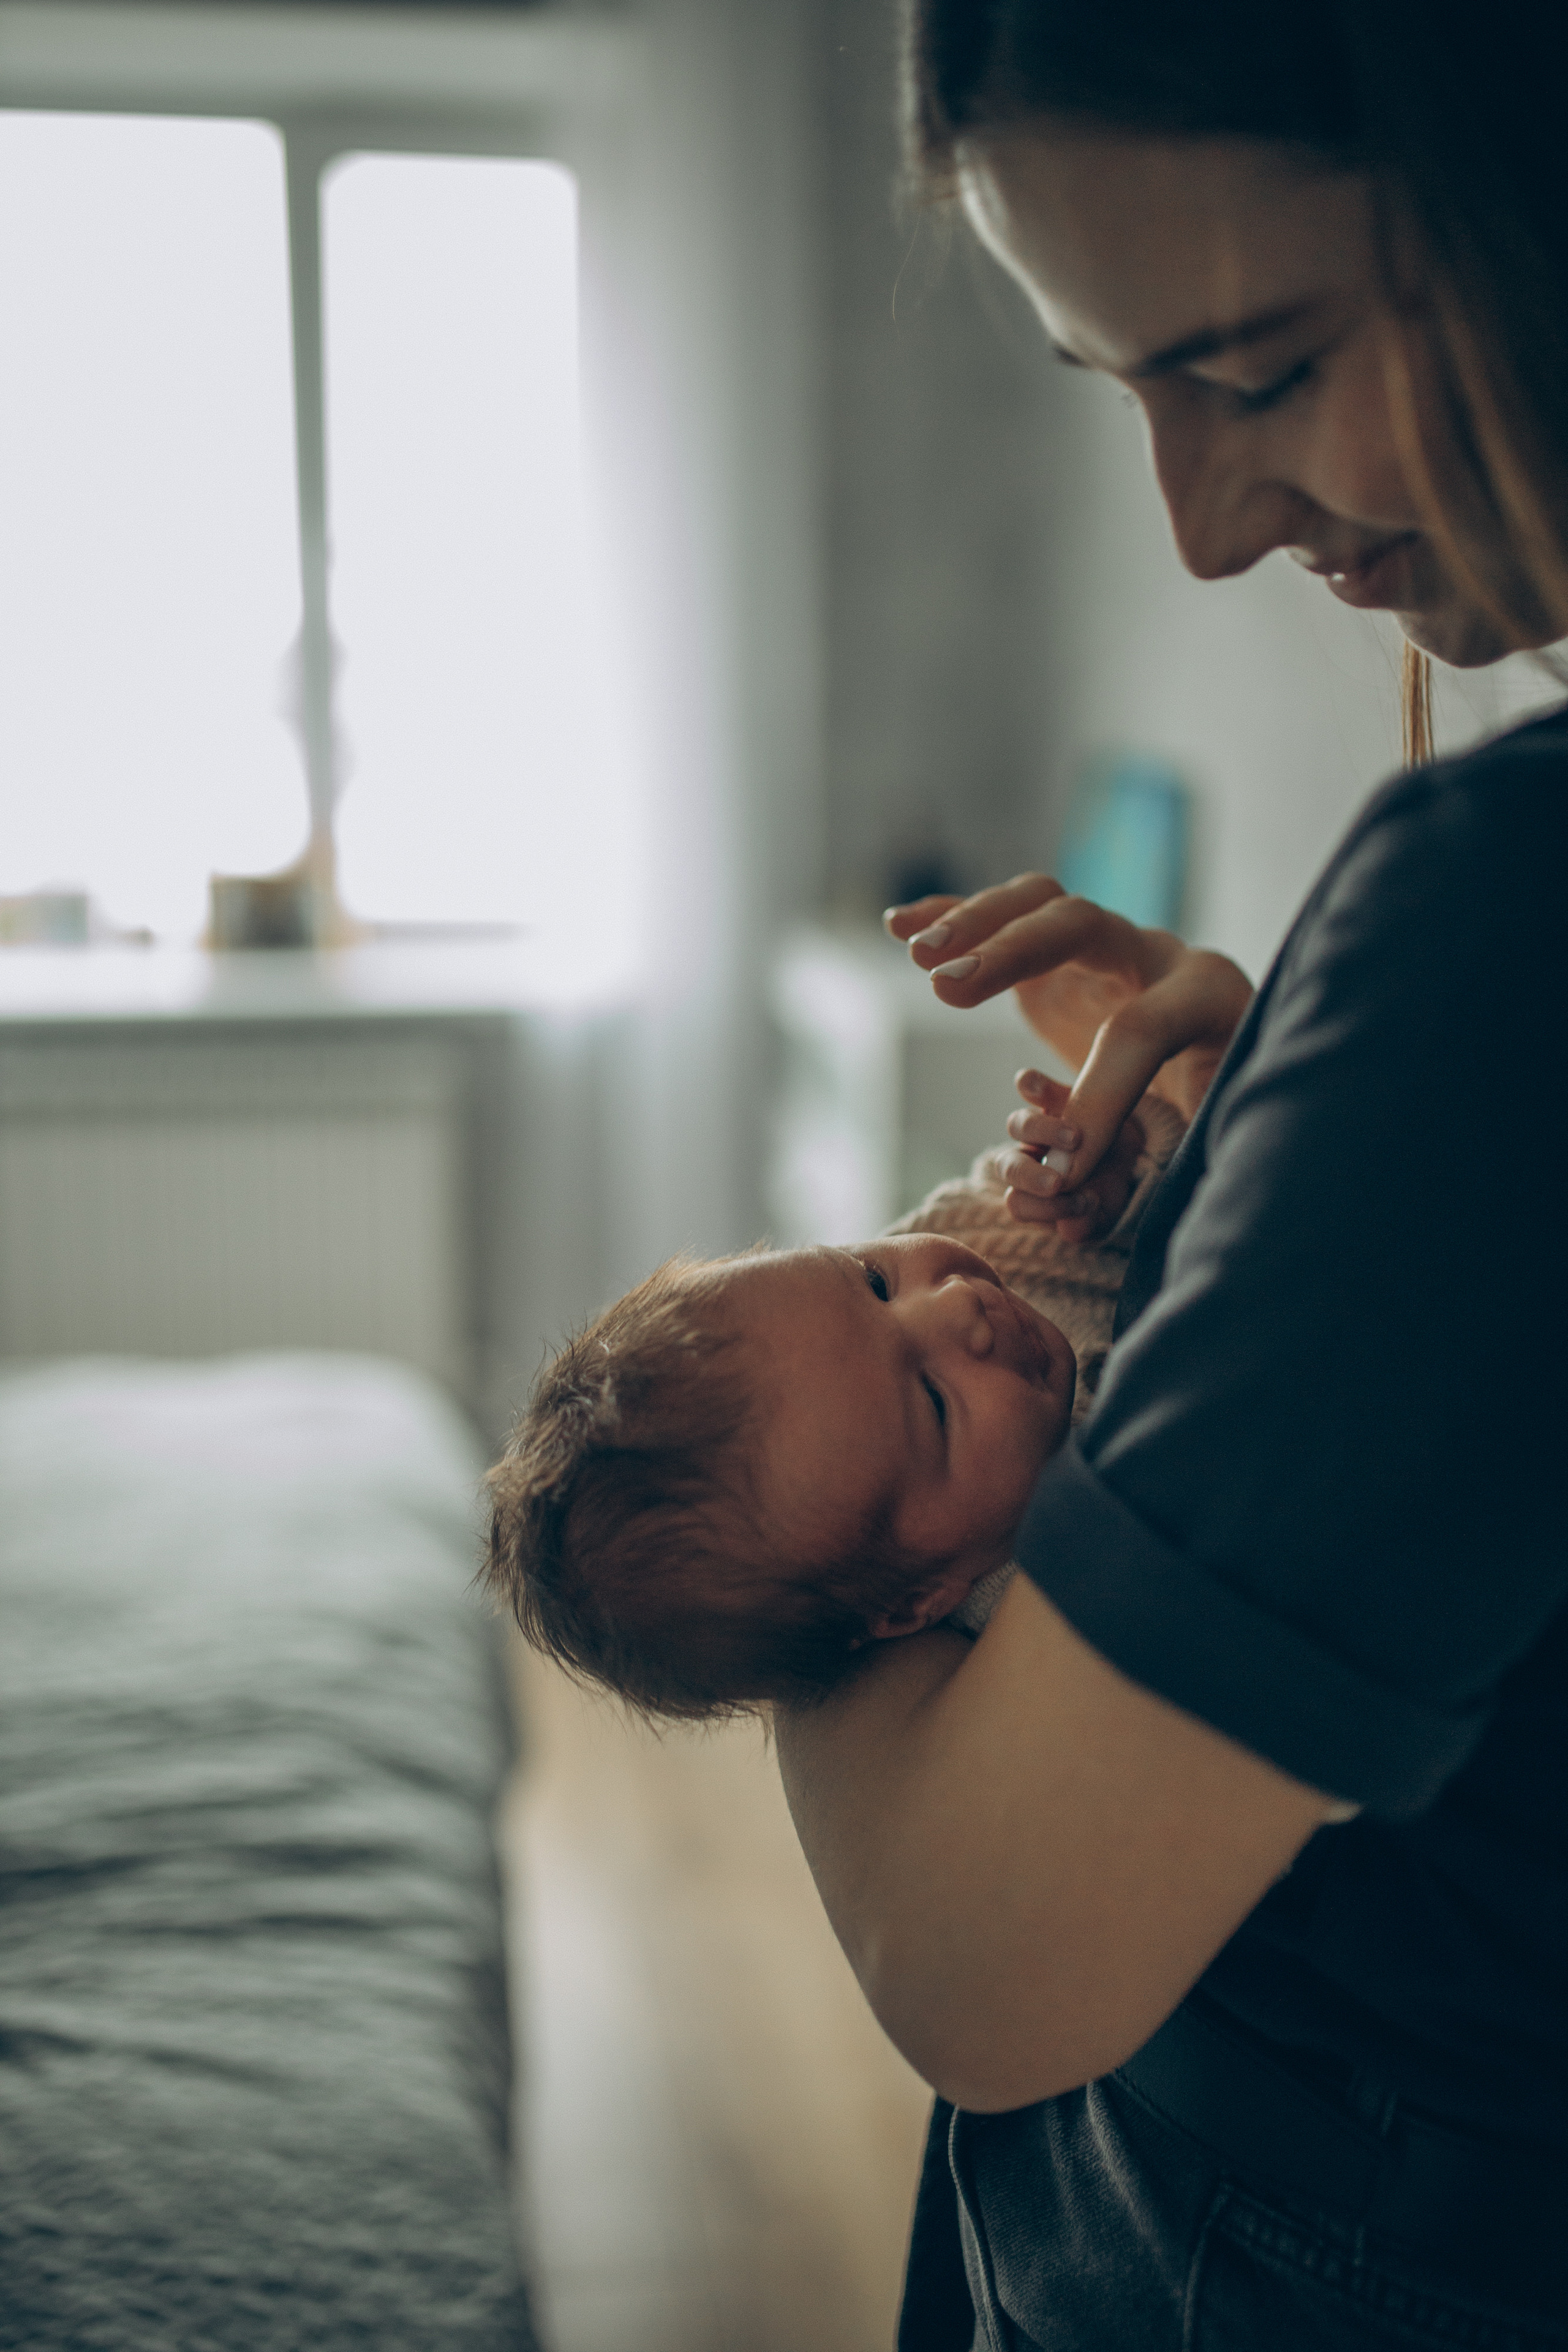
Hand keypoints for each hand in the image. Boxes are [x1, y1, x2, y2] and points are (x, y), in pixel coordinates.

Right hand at [886, 876, 1251, 1220]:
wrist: (1244, 1065)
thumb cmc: (1232, 1108)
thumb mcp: (1216, 1132)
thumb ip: (1156, 1149)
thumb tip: (1065, 1171)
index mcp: (1208, 998)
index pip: (1143, 1026)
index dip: (1098, 1089)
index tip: (1067, 1154)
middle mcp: (1157, 958)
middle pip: (1081, 925)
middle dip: (1014, 951)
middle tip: (949, 986)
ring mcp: (1108, 950)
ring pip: (1041, 906)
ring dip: (976, 924)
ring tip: (922, 958)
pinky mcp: (1066, 960)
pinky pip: (1008, 922)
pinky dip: (954, 916)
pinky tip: (898, 925)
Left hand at [991, 1071, 1145, 1240]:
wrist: (1125, 1156)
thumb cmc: (1105, 1190)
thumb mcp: (1102, 1212)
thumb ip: (1084, 1223)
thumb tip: (1070, 1230)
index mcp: (1030, 1194)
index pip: (1019, 1203)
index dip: (1044, 1209)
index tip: (1083, 1205)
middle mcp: (1026, 1159)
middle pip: (1008, 1165)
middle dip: (1029, 1177)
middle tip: (1057, 1184)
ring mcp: (1039, 1125)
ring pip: (1019, 1126)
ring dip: (1042, 1132)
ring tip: (1076, 1137)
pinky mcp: (1055, 1096)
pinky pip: (1032, 1086)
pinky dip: (1030, 1085)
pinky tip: (1033, 1086)